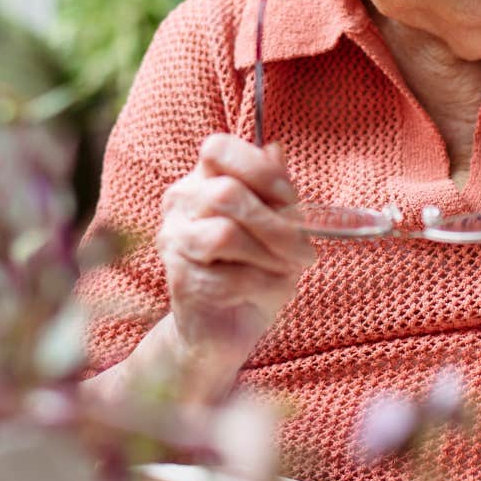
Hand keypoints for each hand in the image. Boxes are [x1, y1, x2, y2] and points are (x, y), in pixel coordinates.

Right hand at [157, 134, 315, 378]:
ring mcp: (174, 244)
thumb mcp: (272, 228)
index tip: (290, 199)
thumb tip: (276, 150)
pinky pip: (231, 277)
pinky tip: (273, 290)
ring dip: (272, 255)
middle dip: (277, 223)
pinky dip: (266, 284)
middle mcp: (179, 206)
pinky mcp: (181, 283)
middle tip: (305, 248)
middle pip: (226, 194)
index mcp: (201, 182)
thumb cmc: (250, 273)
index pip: (217, 148)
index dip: (259, 168)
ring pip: (225, 234)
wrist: (222, 332)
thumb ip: (272, 191)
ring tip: (290, 269)